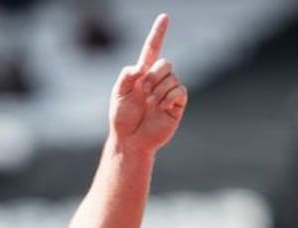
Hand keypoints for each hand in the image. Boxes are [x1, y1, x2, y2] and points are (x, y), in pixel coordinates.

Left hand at [109, 14, 187, 152]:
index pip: (152, 49)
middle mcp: (158, 80)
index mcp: (142, 75)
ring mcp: (168, 91)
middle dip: (153, 76)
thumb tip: (140, 66)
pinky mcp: (177, 103)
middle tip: (143, 92)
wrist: (130, 140)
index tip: (164, 17)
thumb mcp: (118, 95)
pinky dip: (169, 97)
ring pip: (172, 77)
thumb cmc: (122, 119)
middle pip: (165, 63)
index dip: (158, 33)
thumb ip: (126, 77)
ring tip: (150, 104)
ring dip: (158, 90)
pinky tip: (162, 107)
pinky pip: (179, 90)